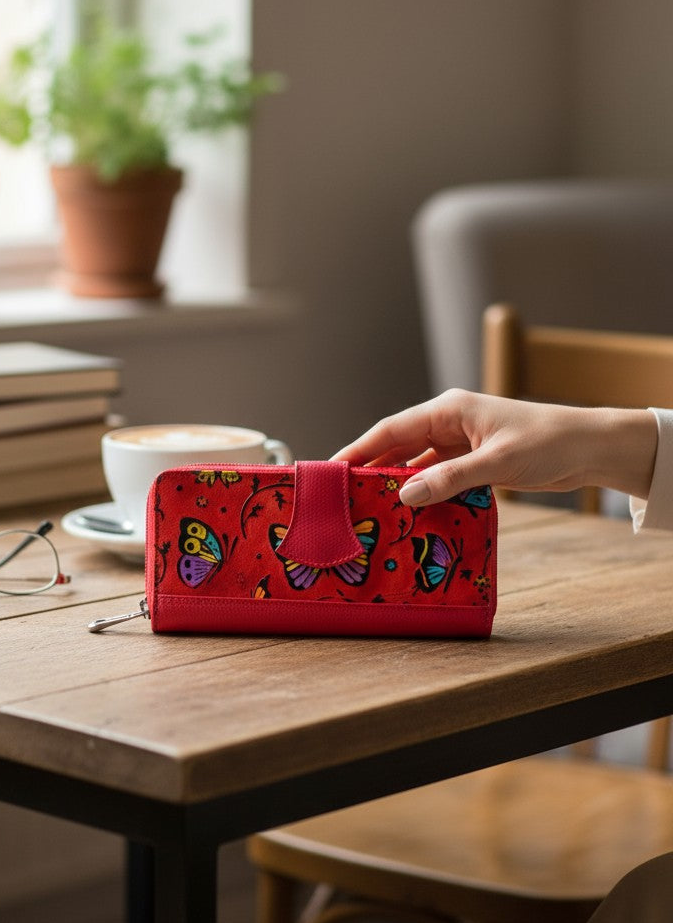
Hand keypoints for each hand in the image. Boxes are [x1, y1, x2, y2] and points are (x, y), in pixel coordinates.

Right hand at [332, 389, 658, 506]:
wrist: (590, 447)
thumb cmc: (548, 442)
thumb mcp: (497, 462)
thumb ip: (450, 478)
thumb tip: (404, 494)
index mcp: (448, 410)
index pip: (390, 429)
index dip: (359, 449)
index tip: (332, 469)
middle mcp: (449, 423)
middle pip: (397, 446)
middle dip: (371, 469)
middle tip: (344, 496)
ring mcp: (460, 442)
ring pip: (415, 464)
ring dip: (396, 484)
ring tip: (370, 509)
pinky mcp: (473, 461)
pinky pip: (437, 477)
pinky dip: (423, 493)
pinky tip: (410, 512)